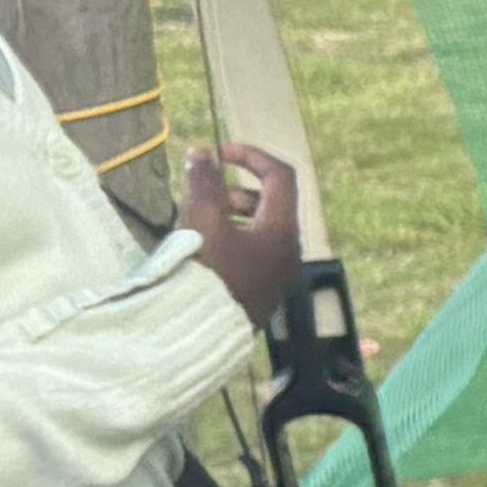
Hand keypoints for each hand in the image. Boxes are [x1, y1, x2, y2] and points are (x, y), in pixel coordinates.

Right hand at [180, 145, 301, 328]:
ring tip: (196, 220)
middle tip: (202, 195)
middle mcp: (289, 249)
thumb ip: (204, 186)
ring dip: (229, 214)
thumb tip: (201, 153)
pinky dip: (230, 237)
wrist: (201, 335)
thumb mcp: (203, 224)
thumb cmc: (207, 276)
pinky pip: (252, 250)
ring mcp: (277, 271)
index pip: (280, 176)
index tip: (218, 151)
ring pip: (259, 227)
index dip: (251, 155)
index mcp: (284, 229)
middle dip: (234, 190)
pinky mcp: (261, 288)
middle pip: (270, 202)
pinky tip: (201, 246)